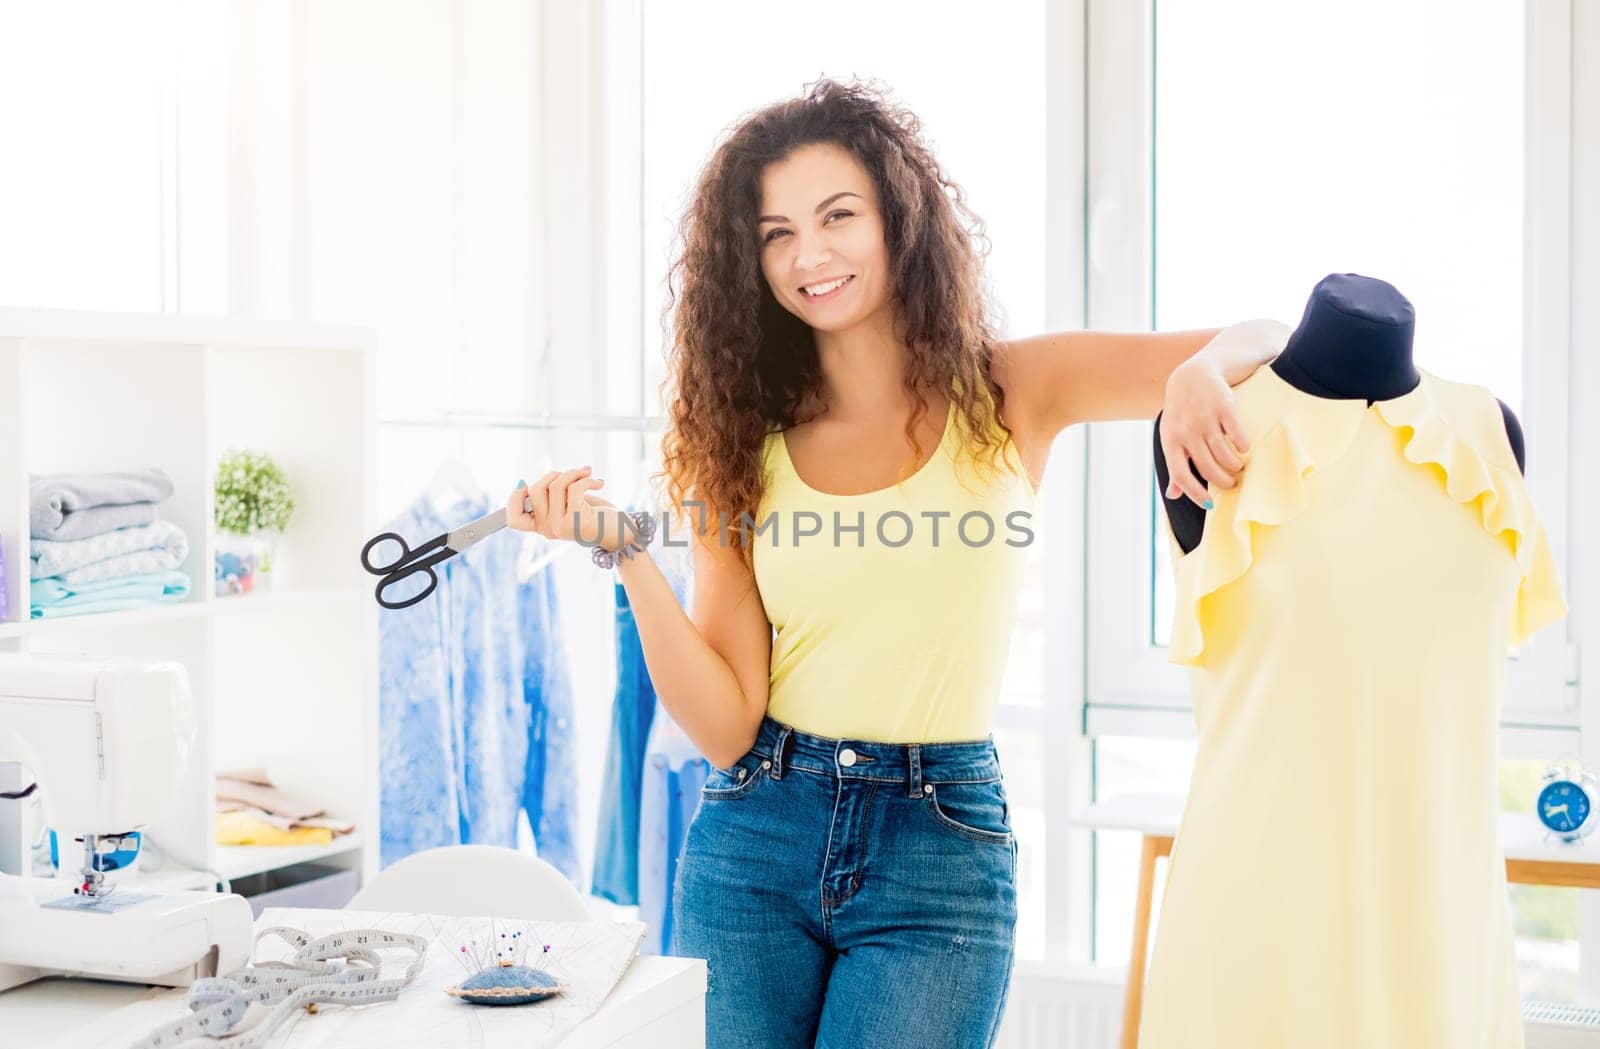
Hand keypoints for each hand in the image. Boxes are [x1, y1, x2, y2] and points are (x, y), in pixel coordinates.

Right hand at [506, 467, 628, 551]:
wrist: (621, 532)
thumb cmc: (596, 515)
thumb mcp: (570, 504)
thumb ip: (553, 494)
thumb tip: (540, 478)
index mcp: (543, 526)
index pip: (515, 520)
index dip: (512, 500)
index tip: (523, 484)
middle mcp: (548, 529)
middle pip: (535, 490)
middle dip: (554, 474)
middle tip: (573, 475)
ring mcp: (561, 526)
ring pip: (556, 485)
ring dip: (574, 473)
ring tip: (588, 475)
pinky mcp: (577, 520)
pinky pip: (574, 487)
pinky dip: (587, 479)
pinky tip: (598, 483)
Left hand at [1160, 359, 1249, 507]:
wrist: (1193, 376)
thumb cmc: (1182, 413)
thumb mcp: (1172, 437)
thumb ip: (1174, 465)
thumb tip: (1172, 495)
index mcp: (1171, 441)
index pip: (1181, 475)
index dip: (1195, 493)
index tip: (1210, 505)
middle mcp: (1187, 432)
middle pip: (1208, 468)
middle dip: (1223, 481)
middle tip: (1232, 484)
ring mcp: (1205, 420)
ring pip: (1224, 456)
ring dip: (1235, 466)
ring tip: (1238, 468)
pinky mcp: (1224, 408)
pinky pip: (1238, 436)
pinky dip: (1243, 446)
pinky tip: (1244, 447)